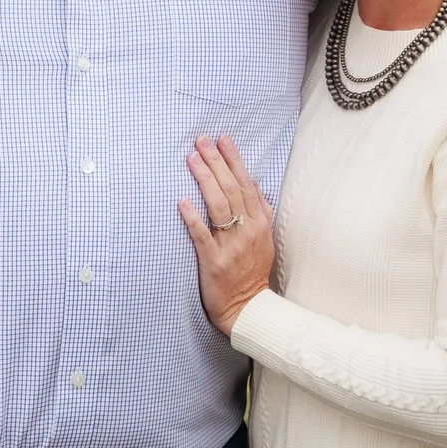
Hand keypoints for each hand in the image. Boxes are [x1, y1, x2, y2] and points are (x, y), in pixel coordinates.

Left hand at [176, 135, 273, 336]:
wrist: (248, 307)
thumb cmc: (253, 271)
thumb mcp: (265, 239)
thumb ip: (260, 210)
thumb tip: (254, 182)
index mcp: (260, 223)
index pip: (245, 184)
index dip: (234, 160)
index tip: (222, 140)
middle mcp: (247, 231)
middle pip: (231, 189)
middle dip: (216, 162)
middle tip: (201, 141)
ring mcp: (231, 246)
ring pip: (218, 206)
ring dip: (204, 179)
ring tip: (191, 159)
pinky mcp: (214, 262)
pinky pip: (202, 236)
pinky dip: (192, 218)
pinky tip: (182, 201)